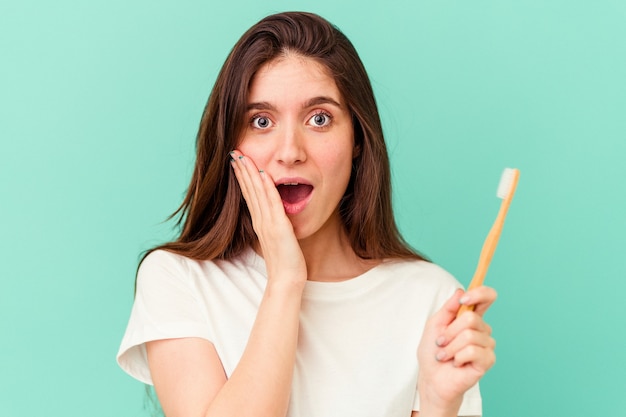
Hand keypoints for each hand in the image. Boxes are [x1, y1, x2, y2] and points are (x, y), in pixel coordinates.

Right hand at [230, 151, 306, 284]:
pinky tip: (264, 174)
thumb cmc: (285, 262)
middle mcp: (260, 221)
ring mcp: (268, 223)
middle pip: (248, 190)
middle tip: (234, 153)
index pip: (249, 195)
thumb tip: (275, 218)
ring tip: (242, 157)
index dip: (243, 178)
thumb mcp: (277, 240)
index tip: (238, 163)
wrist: (286, 279)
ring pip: (257, 193)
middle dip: (242, 170)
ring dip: (250, 174)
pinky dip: (267, 188)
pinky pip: (272, 203)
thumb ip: (274, 226)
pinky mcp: (278, 227)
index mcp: (260, 223)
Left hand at [417, 286, 496, 413]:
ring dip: (451, 346)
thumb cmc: (433, 351)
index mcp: (470, 317)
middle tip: (442, 342)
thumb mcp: (435, 324)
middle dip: (450, 331)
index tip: (464, 298)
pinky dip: (457, 357)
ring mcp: (487, 345)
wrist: (432, 377)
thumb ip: (448, 308)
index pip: (486, 298)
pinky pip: (472, 351)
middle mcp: (482, 329)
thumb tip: (461, 291)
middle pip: (471, 318)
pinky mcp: (487, 360)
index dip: (480, 293)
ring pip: (469, 336)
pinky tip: (456, 363)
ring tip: (445, 355)